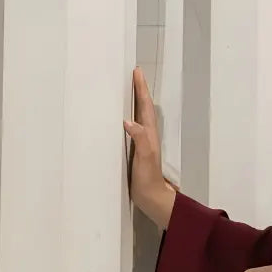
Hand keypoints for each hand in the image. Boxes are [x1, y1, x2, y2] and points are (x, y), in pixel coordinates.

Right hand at [124, 67, 175, 229]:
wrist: (152, 199)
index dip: (141, 90)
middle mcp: (147, 136)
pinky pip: (131, 128)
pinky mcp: (136, 151)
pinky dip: (126, 118)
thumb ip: (140, 139)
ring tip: (125, 90)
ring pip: (138, 116)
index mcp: (149, 135)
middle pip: (143, 108)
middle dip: (138, 91)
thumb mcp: (145, 158)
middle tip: (132, 75)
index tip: (137, 72)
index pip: (145, 107)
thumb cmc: (149, 180)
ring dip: (133, 102)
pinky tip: (120, 119)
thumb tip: (129, 121)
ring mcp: (142, 143)